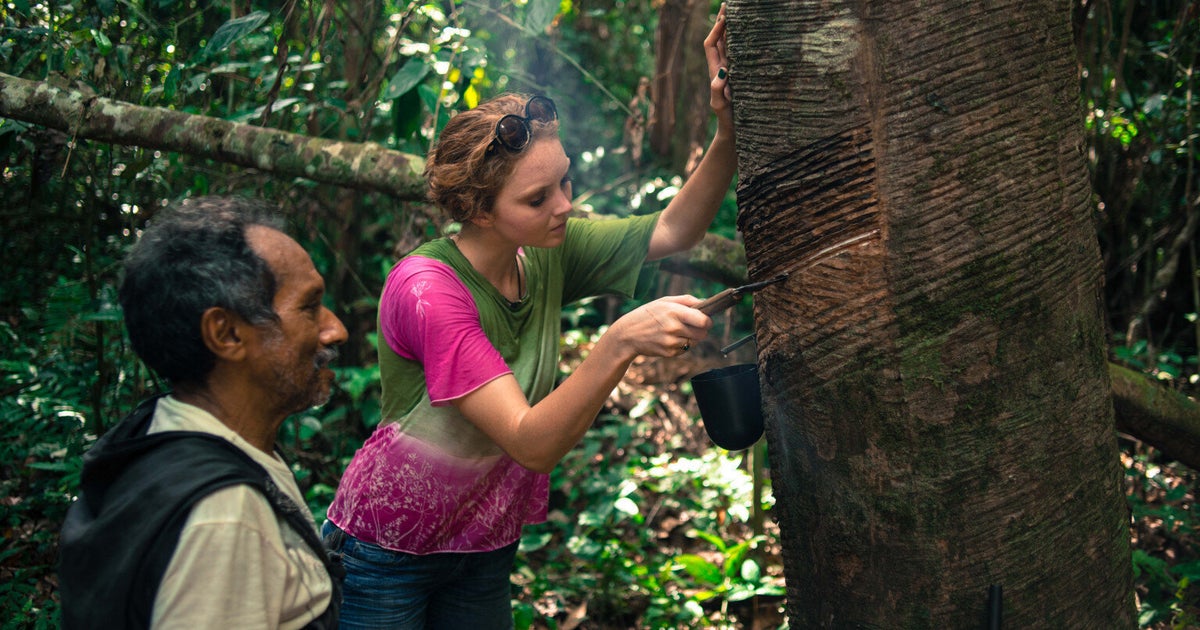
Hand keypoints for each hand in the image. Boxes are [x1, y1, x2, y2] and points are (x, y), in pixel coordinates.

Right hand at [610, 295, 712, 357]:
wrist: (627, 335)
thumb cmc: (647, 314)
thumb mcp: (664, 301)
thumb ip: (687, 300)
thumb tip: (705, 303)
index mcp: (674, 312)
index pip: (704, 321)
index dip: (707, 320)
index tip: (705, 319)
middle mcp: (674, 328)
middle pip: (702, 333)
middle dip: (701, 330)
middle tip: (692, 325)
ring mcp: (671, 342)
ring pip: (694, 342)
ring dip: (690, 337)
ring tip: (676, 331)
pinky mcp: (669, 353)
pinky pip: (685, 349)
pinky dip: (681, 344)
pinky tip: (669, 338)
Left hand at [705, 3, 732, 130]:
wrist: (734, 132)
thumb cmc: (726, 120)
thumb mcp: (720, 106)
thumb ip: (717, 91)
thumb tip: (720, 72)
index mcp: (715, 72)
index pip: (711, 44)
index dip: (715, 29)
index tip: (723, 16)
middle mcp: (722, 69)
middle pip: (720, 40)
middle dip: (723, 22)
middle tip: (729, 5)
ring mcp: (732, 72)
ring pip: (730, 46)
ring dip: (732, 30)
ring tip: (739, 13)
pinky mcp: (741, 77)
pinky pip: (741, 56)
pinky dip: (743, 43)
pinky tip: (751, 35)